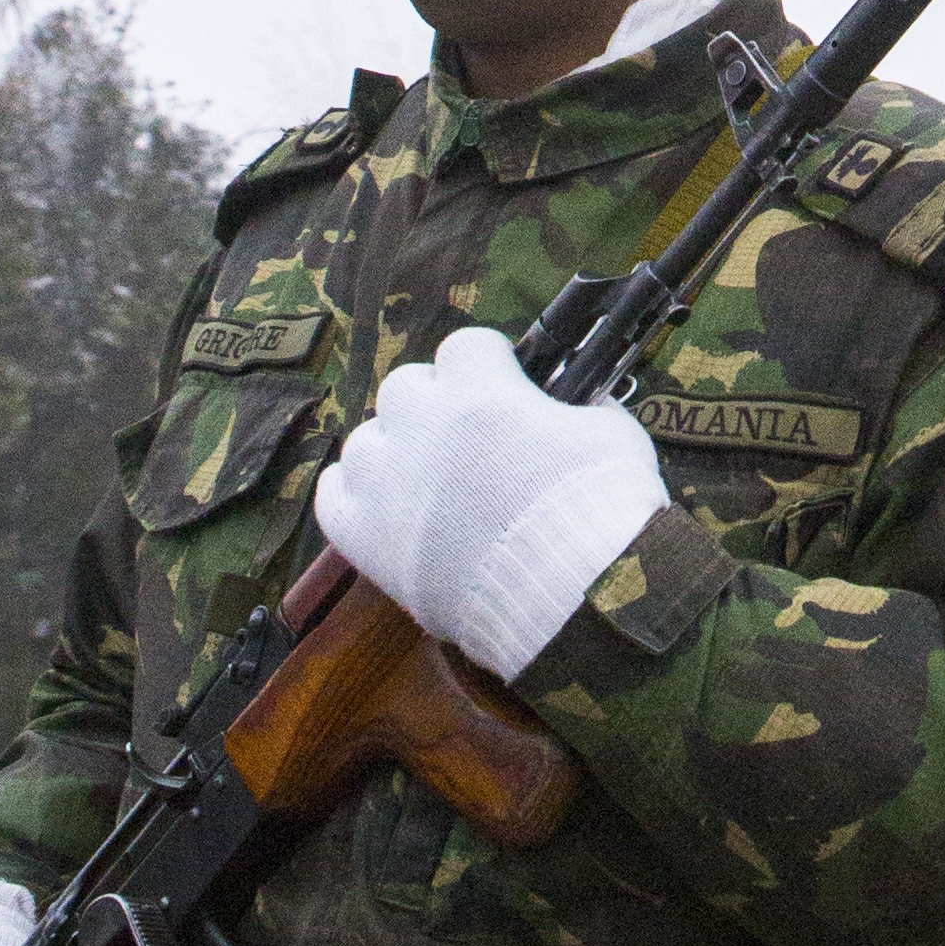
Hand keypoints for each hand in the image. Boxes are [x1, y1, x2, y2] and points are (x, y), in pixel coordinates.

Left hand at [316, 322, 665, 679]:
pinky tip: (383, 504)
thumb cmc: (598, 511)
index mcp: (482, 393)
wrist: (570, 598)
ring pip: (366, 439)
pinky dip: (355, 494)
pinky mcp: (366, 539)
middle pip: (405, 386)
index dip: (489, 364)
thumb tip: (581, 402)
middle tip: (468, 438)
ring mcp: (387, 483)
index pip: (465, 347)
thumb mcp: (611, 434)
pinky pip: (332, 496)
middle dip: (436, 403)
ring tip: (429, 479)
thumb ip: (583, 408)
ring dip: (395, 450)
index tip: (506, 385)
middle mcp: (424, 427)